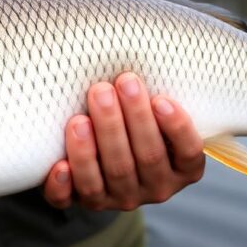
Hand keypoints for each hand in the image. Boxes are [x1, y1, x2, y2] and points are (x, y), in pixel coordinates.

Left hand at [43, 72, 204, 211]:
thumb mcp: (156, 109)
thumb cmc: (136, 115)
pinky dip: (64, 186)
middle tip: (111, 86)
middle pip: (146, 159)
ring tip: (80, 118)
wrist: (104, 147)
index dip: (177, 128)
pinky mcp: (85, 203)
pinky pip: (73, 201)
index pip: (187, 152)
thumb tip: (142, 42)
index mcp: (182, 168)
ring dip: (94, 147)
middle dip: (129, 121)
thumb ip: (156, 93)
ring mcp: (120, 198)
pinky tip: (59, 166)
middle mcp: (156, 188)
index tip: (161, 99)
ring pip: (111, 176)